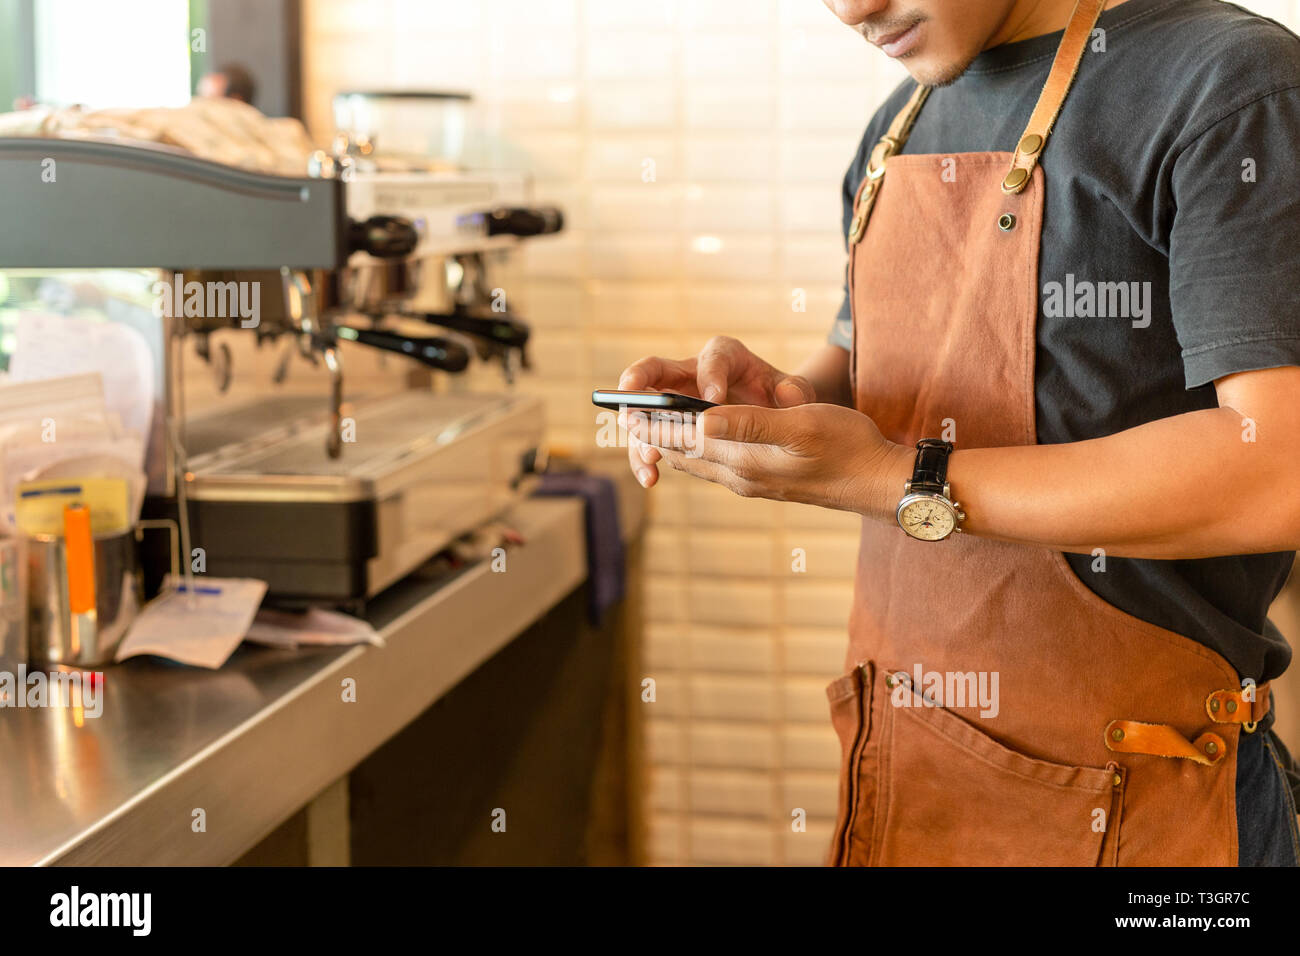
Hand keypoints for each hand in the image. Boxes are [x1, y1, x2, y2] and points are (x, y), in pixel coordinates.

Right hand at [619, 336, 816, 487]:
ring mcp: (675, 400)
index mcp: (725, 356)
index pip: (713, 359)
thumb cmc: (783, 398)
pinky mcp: (670, 427)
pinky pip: (651, 439)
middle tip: (632, 402)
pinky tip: (650, 478)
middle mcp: (692, 372)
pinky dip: (648, 457)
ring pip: (645, 408)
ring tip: (649, 458)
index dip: (711, 376)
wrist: (774, 417)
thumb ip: (796, 390)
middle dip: (641, 384)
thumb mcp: (795, 390)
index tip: (714, 398)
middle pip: (656, 369)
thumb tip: (788, 395)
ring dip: (641, 432)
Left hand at [625, 401, 913, 519]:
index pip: (685, 441)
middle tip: (624, 415)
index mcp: (744, 461)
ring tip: (647, 427)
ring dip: (673, 444)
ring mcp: (752, 481)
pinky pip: (717, 464)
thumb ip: (749, 423)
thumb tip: (701, 421)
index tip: (625, 408)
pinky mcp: (764, 480)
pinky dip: (698, 449)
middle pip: (684, 454)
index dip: (654, 424)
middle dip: (654, 435)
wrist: (879, 482)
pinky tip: (696, 440)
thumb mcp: (799, 426)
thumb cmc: (847, 447)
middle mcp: (741, 476)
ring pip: (699, 461)